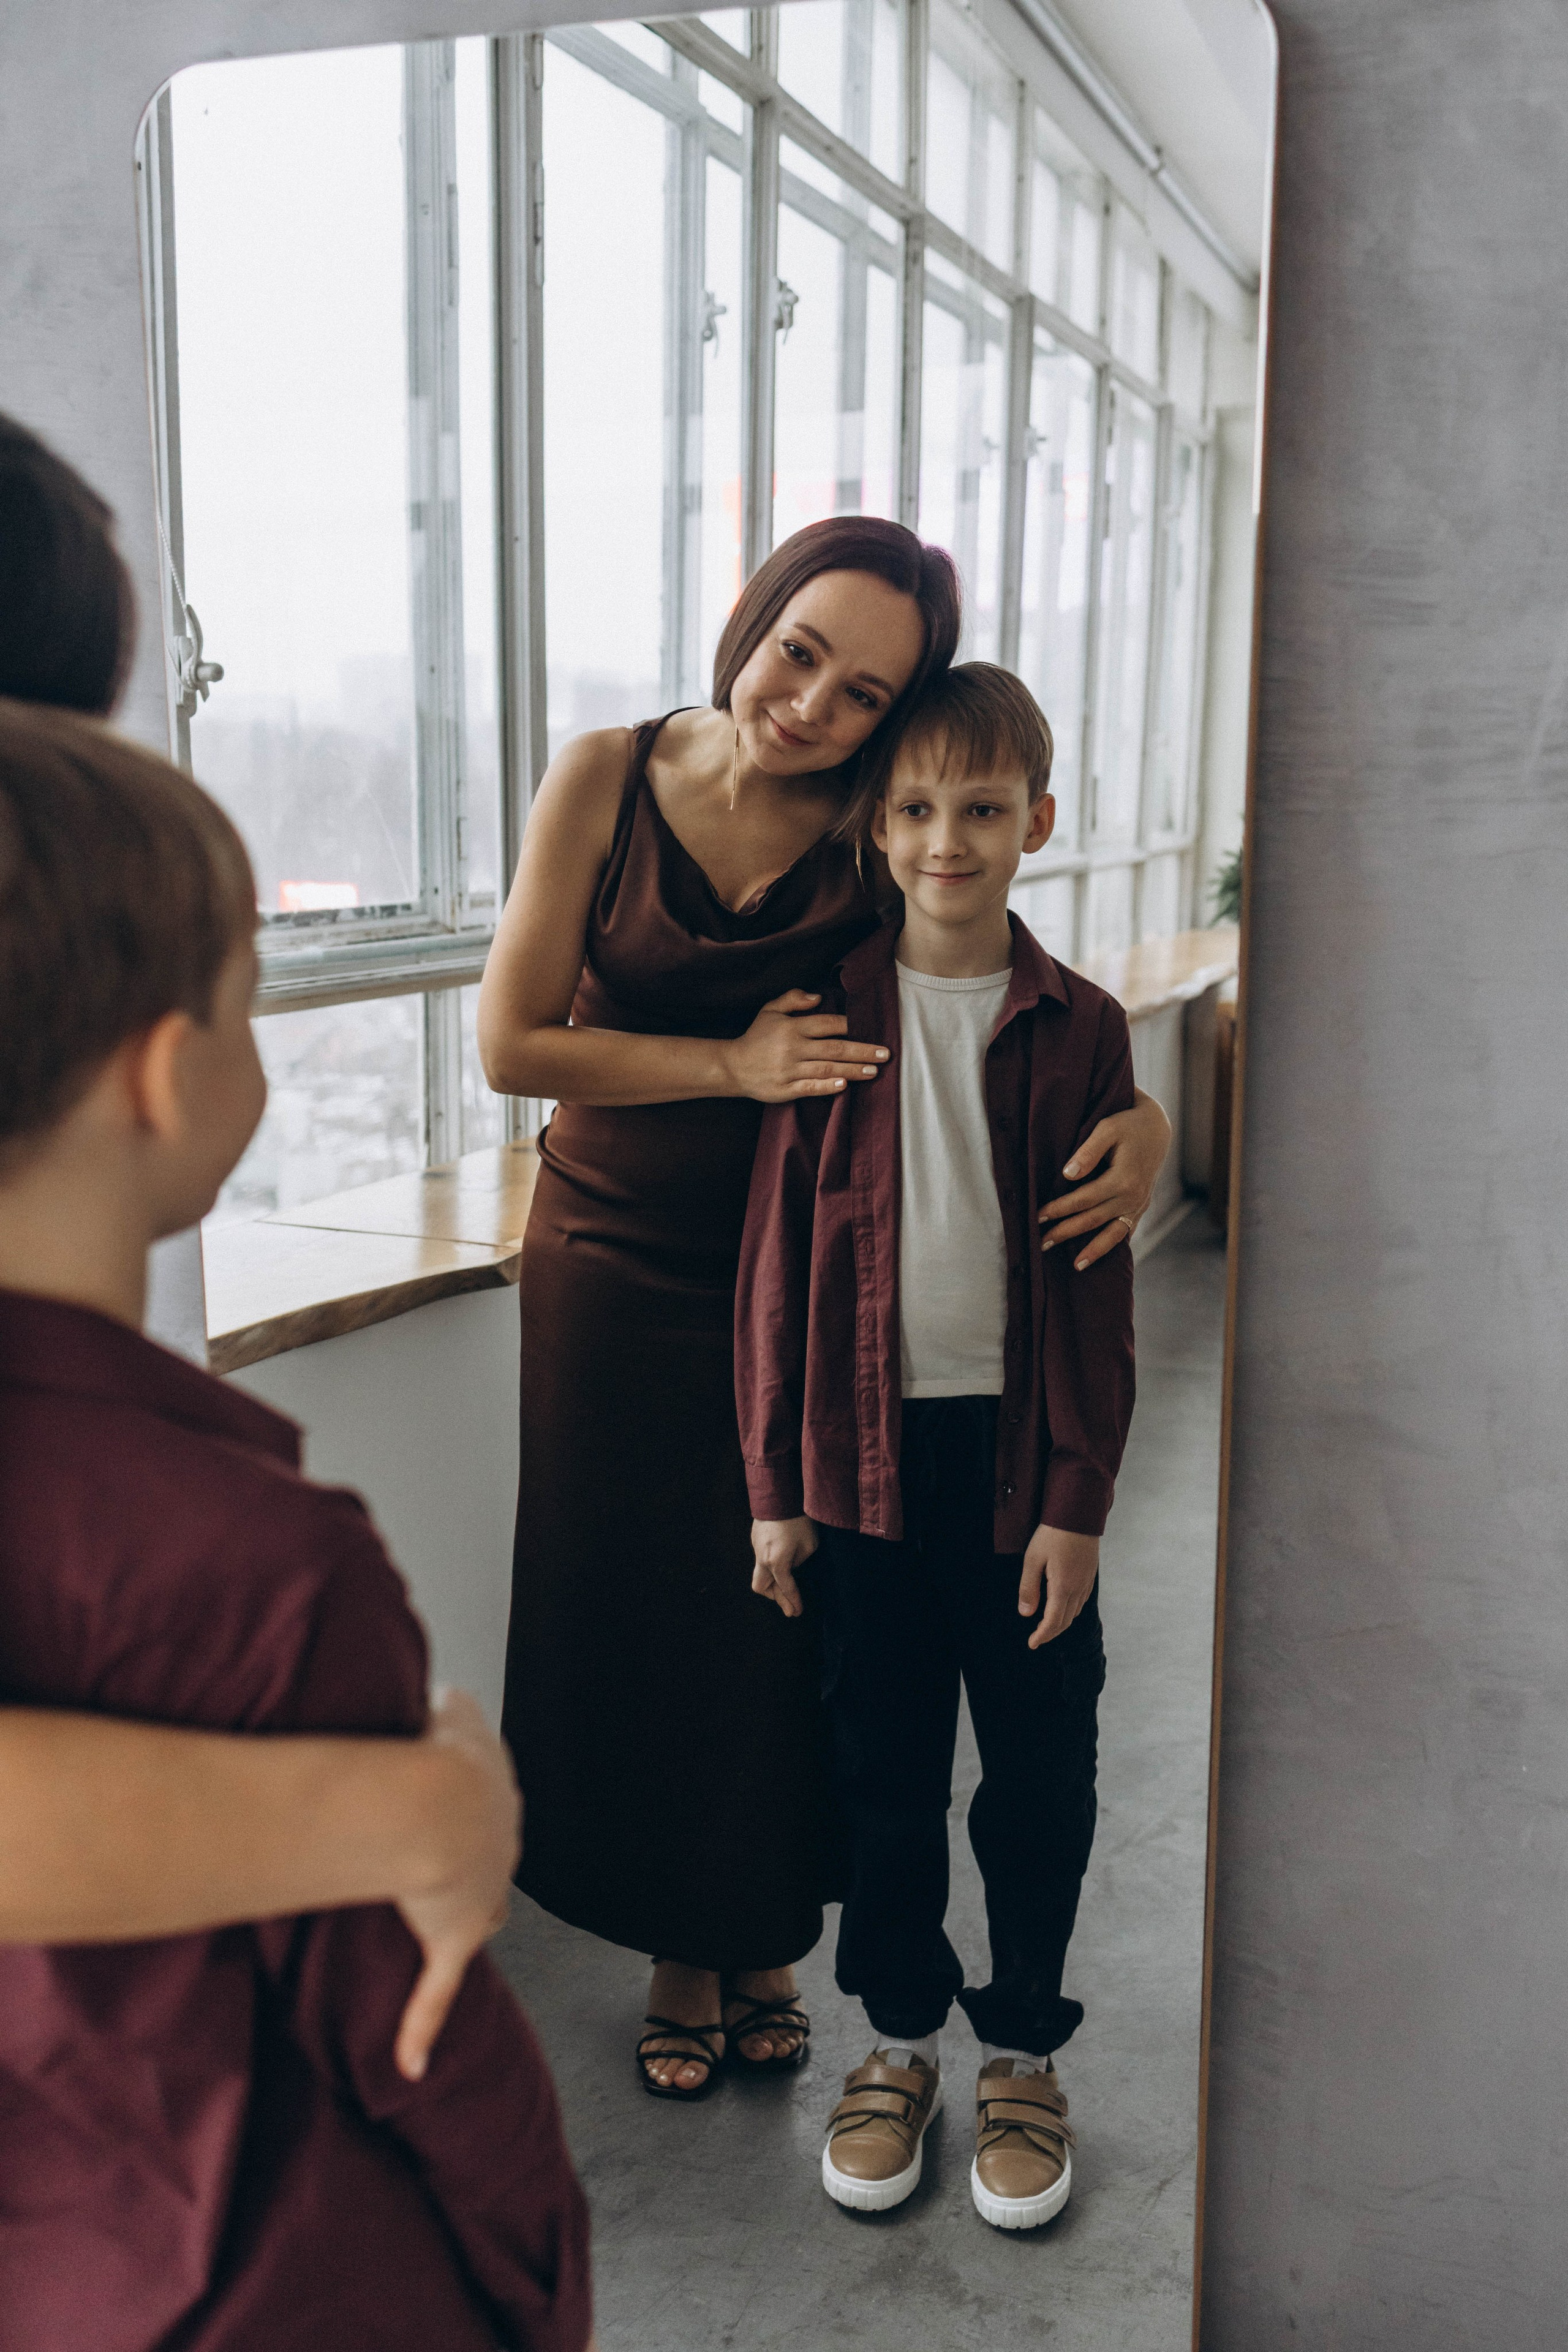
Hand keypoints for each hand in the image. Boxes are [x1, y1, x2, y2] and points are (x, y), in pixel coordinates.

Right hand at [393, 1689, 521, 2082]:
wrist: (437, 1802)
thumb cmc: (436, 1749)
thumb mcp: (445, 1704)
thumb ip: (438, 1701)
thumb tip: (426, 1691)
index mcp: (498, 1792)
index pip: (490, 1799)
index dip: (466, 1801)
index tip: (445, 1805)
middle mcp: (501, 1844)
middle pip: (493, 1856)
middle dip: (473, 1856)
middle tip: (440, 1856)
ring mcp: (482, 1895)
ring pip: (483, 1912)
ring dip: (465, 1912)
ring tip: (438, 1913)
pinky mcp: (454, 1937)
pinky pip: (436, 1993)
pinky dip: (422, 2028)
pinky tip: (412, 2063)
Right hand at [722, 990, 889, 1103]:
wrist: (733, 1067)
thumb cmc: (756, 1037)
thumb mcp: (770, 1010)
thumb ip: (793, 999)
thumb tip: (819, 997)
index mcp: (791, 1028)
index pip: (827, 1024)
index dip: (849, 1026)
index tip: (869, 1028)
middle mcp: (792, 1049)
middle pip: (834, 1048)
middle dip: (861, 1051)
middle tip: (884, 1054)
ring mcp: (789, 1070)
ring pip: (827, 1068)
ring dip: (853, 1070)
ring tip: (874, 1071)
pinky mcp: (785, 1090)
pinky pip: (810, 1087)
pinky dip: (827, 1086)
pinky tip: (844, 1085)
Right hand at [751, 1516, 818, 1616]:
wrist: (780, 1494)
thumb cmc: (798, 1519)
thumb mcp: (809, 1544)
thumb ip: (799, 1561)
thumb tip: (792, 1565)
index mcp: (777, 1562)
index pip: (786, 1588)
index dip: (793, 1601)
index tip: (797, 1612)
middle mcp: (762, 1558)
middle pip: (762, 1588)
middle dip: (777, 1599)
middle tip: (789, 1609)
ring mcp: (756, 1547)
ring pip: (759, 1574)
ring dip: (772, 1584)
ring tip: (785, 1588)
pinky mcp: (755, 1538)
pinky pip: (760, 1559)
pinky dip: (770, 1567)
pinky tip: (780, 1566)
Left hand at [1018, 1525, 1099, 1648]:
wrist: (1078, 1514)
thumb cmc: (1053, 1534)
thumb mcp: (1032, 1559)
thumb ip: (1029, 1588)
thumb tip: (1026, 1614)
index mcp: (1063, 1587)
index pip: (1053, 1621)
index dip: (1042, 1636)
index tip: (1032, 1644)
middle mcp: (1078, 1588)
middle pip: (1066, 1621)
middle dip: (1051, 1633)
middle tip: (1037, 1639)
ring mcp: (1086, 1581)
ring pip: (1075, 1612)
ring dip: (1061, 1622)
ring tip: (1047, 1624)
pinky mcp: (1090, 1573)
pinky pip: (1081, 1600)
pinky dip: (1071, 1610)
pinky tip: (1062, 1605)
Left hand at [1038, 1088, 1171, 1269]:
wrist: (1156, 1128)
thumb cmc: (1127, 1125)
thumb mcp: (1107, 1128)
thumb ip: (1088, 1151)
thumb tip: (1067, 1175)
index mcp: (1123, 1179)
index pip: (1083, 1199)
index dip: (1059, 1208)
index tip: (1037, 1215)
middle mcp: (1133, 1197)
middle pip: (1093, 1220)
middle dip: (1066, 1232)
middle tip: (1041, 1243)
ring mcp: (1139, 1205)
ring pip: (1113, 1234)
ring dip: (1093, 1251)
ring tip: (1075, 1266)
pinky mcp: (1141, 1207)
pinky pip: (1126, 1231)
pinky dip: (1112, 1245)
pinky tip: (1098, 1256)